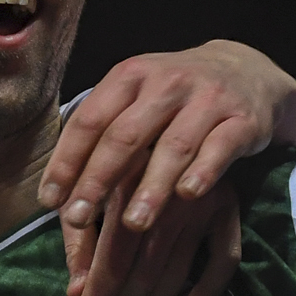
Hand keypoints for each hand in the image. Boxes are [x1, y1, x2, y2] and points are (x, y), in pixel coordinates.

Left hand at [40, 41, 295, 232]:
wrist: (246, 71)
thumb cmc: (174, 100)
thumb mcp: (135, 104)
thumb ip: (101, 142)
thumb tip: (56, 199)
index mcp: (130, 77)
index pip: (90, 120)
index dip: (67, 161)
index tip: (49, 201)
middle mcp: (166, 83)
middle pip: (125, 135)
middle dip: (98, 179)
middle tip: (78, 219)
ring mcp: (207, 98)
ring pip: (174, 145)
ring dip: (151, 186)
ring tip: (132, 224)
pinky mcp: (243, 119)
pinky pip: (221, 146)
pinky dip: (204, 171)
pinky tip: (188, 195)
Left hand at [63, 171, 241, 295]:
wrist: (193, 110)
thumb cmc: (124, 155)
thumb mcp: (92, 187)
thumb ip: (79, 238)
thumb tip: (76, 293)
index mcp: (125, 186)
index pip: (111, 260)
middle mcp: (166, 195)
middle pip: (142, 272)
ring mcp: (203, 201)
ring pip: (176, 272)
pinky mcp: (231, 205)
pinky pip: (225, 258)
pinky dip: (207, 289)